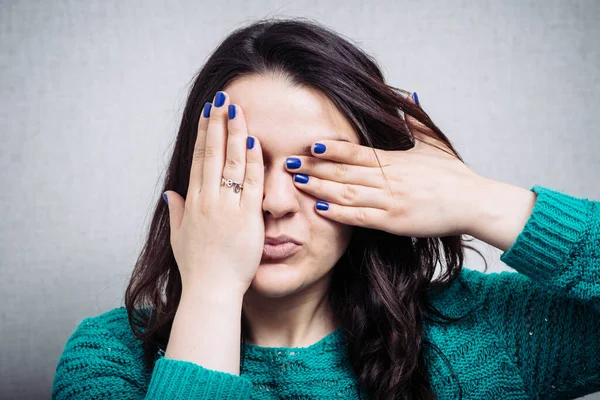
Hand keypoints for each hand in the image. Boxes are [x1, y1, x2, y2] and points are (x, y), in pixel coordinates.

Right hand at [162, 91, 264, 296]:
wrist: (211, 291)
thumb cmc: (197, 267)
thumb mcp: (180, 238)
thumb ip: (177, 212)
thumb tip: (170, 194)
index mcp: (193, 202)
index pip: (198, 159)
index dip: (204, 134)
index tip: (208, 113)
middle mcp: (208, 200)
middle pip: (213, 154)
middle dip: (218, 124)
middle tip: (223, 99)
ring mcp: (227, 208)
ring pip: (231, 162)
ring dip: (235, 134)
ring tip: (238, 110)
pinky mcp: (246, 218)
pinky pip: (251, 183)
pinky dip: (253, 162)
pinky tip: (254, 141)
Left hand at [285, 92, 488, 237]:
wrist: (474, 203)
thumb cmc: (454, 175)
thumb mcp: (434, 144)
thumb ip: (415, 123)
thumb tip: (410, 94)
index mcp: (395, 159)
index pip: (356, 151)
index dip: (331, 149)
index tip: (309, 146)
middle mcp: (389, 178)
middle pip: (344, 171)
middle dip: (314, 167)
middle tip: (289, 163)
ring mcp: (390, 200)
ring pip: (347, 192)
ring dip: (320, 188)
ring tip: (297, 183)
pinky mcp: (394, 221)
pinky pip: (361, 217)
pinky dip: (340, 213)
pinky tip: (321, 209)